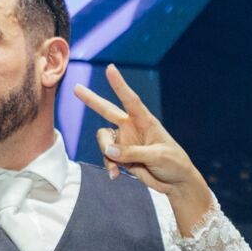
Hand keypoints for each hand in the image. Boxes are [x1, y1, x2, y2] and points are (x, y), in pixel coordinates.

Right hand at [73, 65, 205, 198]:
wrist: (175, 182)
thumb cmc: (173, 163)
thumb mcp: (156, 156)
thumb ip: (132, 152)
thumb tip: (108, 150)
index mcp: (145, 121)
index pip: (130, 100)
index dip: (119, 84)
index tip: (110, 68)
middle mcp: (132, 128)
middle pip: (107, 110)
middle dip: (92, 100)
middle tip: (76, 88)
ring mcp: (125, 141)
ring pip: (104, 140)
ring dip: (106, 152)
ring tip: (116, 168)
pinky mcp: (121, 156)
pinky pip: (106, 156)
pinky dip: (108, 165)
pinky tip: (115, 175)